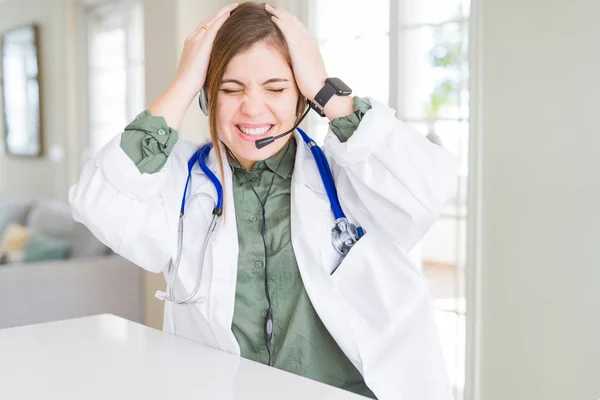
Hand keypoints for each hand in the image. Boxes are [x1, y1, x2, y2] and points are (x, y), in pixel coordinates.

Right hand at [149, 3, 236, 128]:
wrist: (183, 85)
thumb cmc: (191, 83)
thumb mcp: (201, 69)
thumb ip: (208, 62)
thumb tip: (217, 65)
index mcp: (191, 44)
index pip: (205, 28)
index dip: (215, 21)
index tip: (225, 17)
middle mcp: (193, 38)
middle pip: (208, 21)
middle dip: (220, 13)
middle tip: (232, 8)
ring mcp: (196, 39)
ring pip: (211, 20)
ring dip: (223, 12)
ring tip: (234, 7)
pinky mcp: (202, 43)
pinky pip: (214, 26)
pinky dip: (222, 18)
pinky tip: (230, 13)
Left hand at [265, 4, 327, 101]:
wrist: (320, 88)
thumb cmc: (313, 83)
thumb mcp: (307, 69)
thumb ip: (300, 61)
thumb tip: (294, 63)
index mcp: (311, 44)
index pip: (298, 27)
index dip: (288, 20)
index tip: (279, 16)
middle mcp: (308, 40)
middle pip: (294, 21)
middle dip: (282, 13)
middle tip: (271, 8)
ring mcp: (304, 42)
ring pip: (289, 22)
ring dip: (278, 14)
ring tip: (268, 8)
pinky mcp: (298, 47)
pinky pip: (287, 30)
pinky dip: (280, 22)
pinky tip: (272, 17)